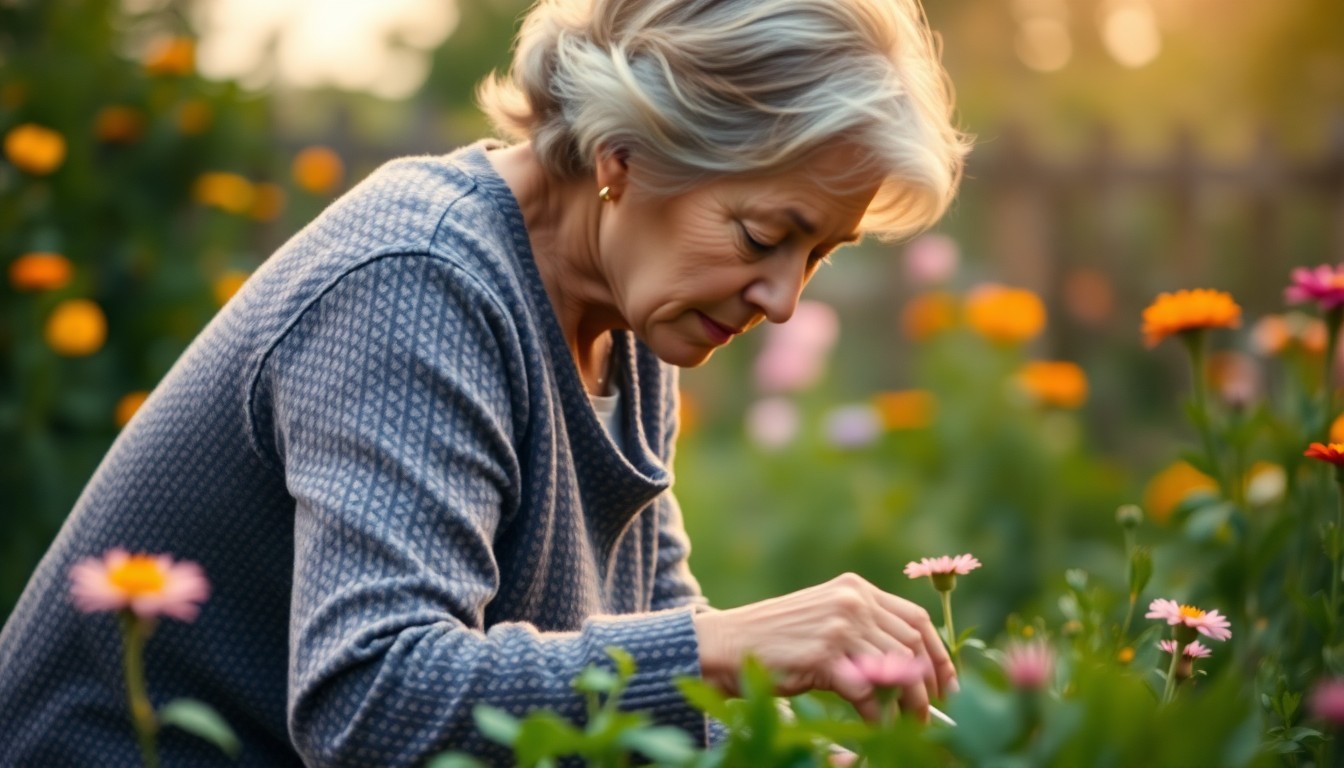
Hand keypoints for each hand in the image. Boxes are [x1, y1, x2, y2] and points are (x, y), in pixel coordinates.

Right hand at [692, 573, 955, 721]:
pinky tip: (875, 724)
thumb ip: (864, 630)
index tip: (949, 684)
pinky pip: (867, 692)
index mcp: (855, 588)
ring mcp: (838, 626)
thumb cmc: (776, 638)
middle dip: (929, 684)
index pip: (917, 619)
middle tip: (932, 712)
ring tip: (910, 724)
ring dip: (908, 704)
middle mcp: (852, 601)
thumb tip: (910, 668)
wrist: (727, 643)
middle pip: (912, 646)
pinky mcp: (824, 655)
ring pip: (896, 670)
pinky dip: (876, 714)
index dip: (939, 654)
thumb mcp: (825, 619)